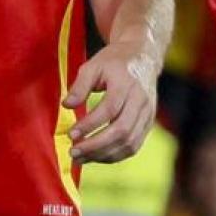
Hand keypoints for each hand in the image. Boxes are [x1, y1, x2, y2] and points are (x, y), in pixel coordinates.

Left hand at [64, 41, 158, 163]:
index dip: (90, 124)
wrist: (142, 58)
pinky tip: (97, 156)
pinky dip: (116, 155)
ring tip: (81, 158)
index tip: (71, 134)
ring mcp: (148, 114)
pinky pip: (135, 145)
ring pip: (130, 142)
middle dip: (96, 145)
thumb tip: (66, 105)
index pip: (109, 109)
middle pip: (121, 130)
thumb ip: (79, 86)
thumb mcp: (92, 66)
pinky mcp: (149, 123)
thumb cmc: (113, 62)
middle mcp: (141, 101)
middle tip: (74, 152)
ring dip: (105, 154)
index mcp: (126, 84)